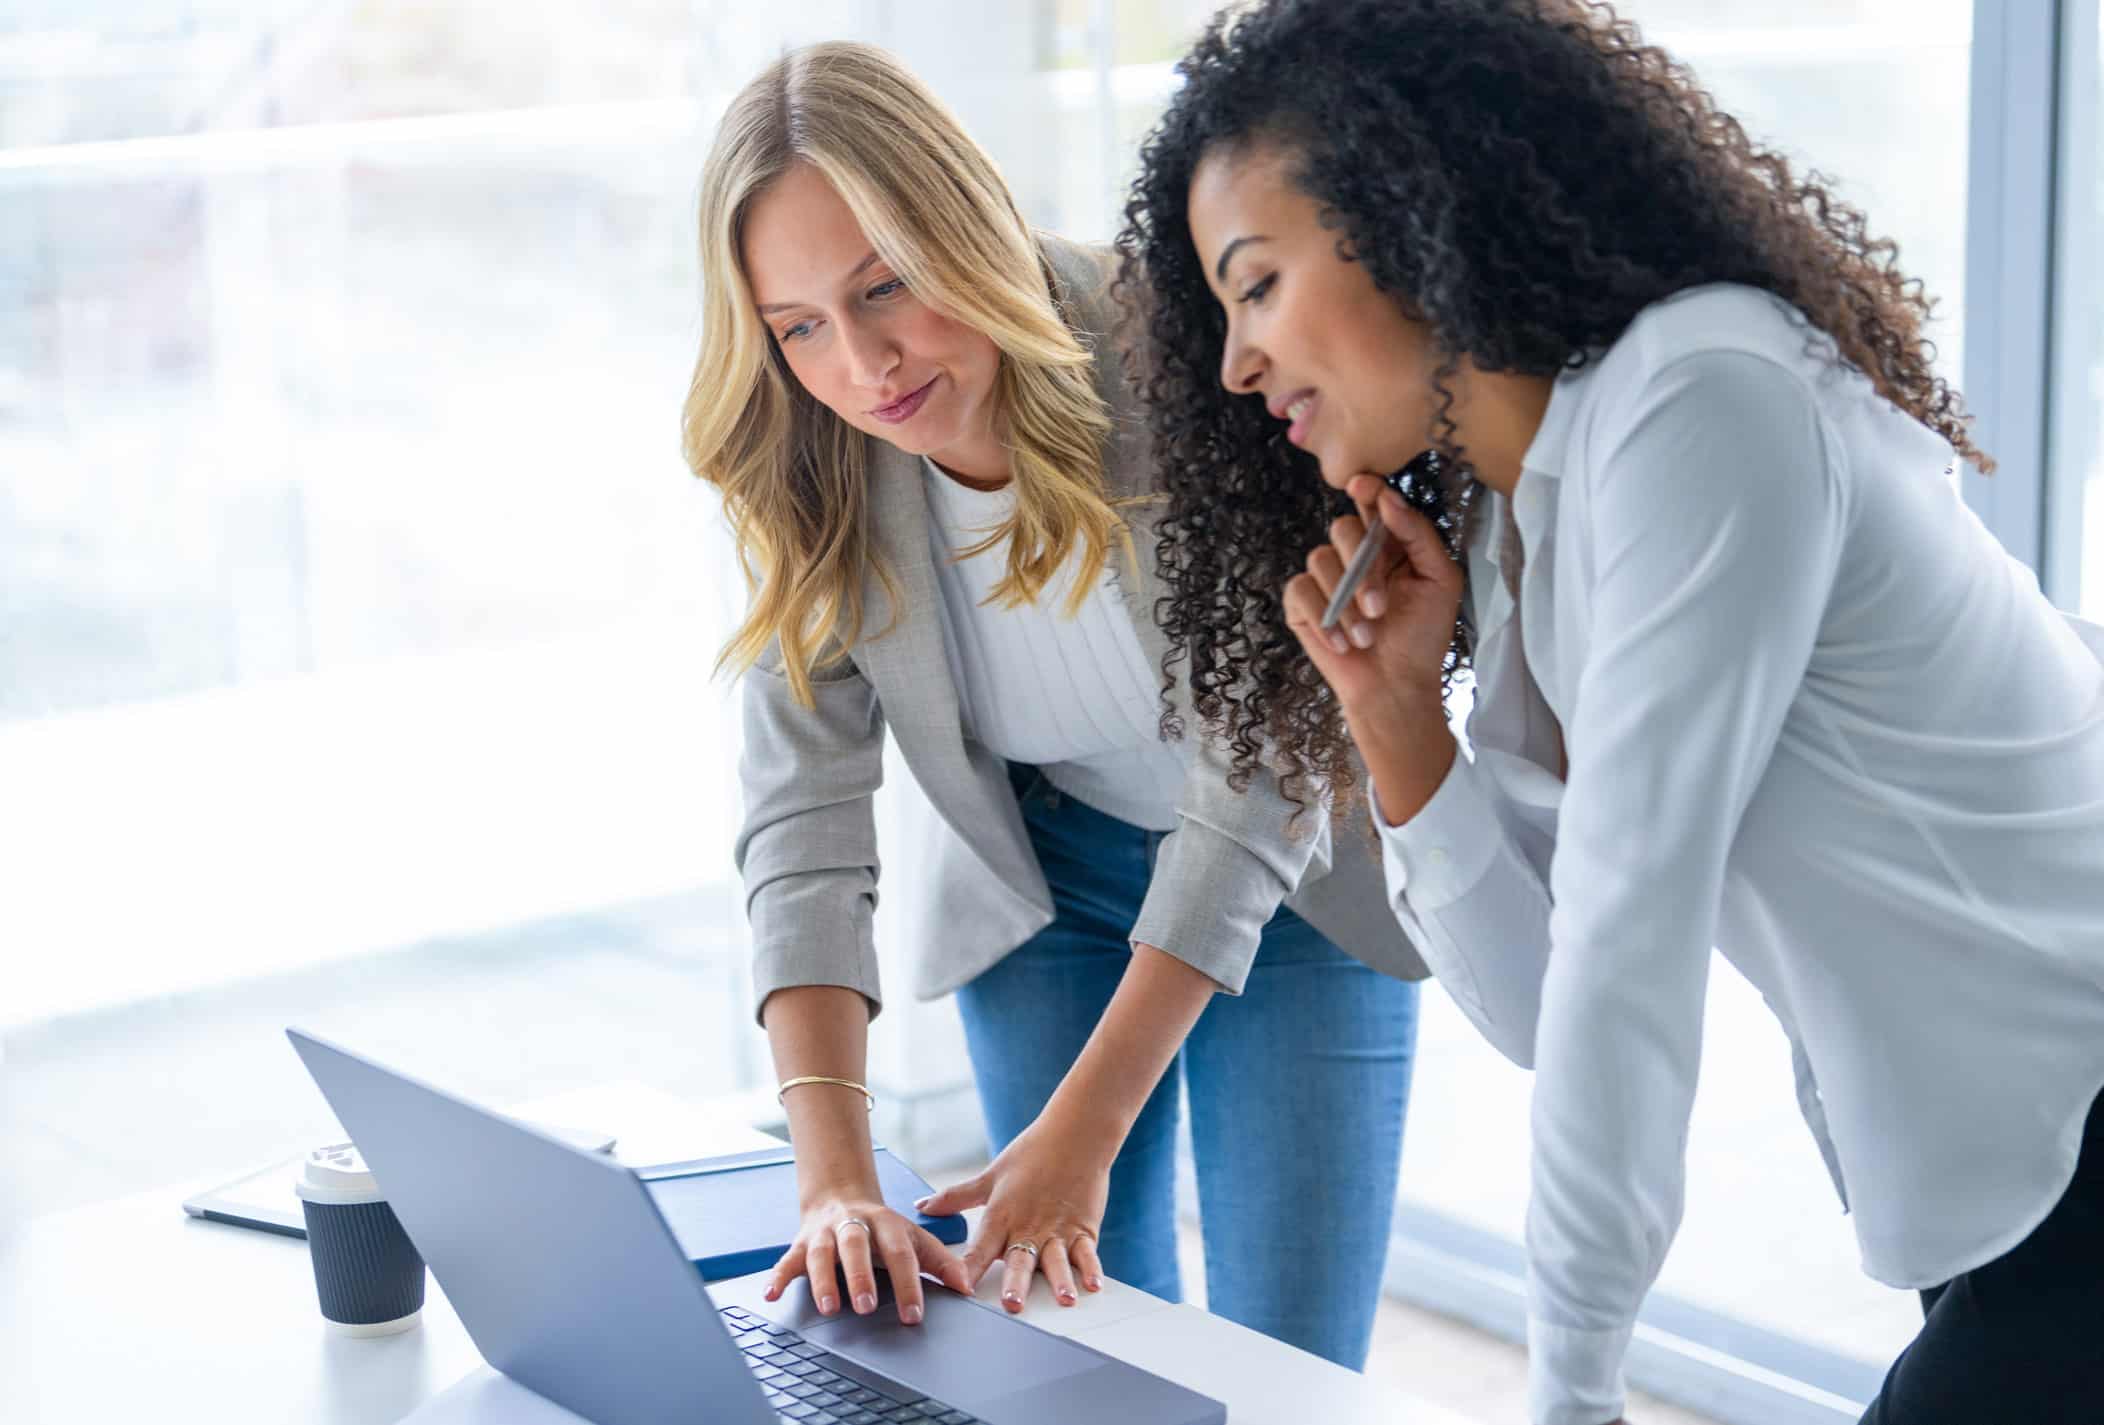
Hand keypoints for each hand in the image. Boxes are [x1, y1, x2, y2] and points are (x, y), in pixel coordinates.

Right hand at [763, 1191, 971, 1324]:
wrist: (840, 1193)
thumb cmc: (881, 1227)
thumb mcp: (913, 1237)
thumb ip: (939, 1261)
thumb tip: (968, 1286)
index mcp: (886, 1223)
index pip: (899, 1252)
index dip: (907, 1284)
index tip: (912, 1315)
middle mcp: (854, 1225)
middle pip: (856, 1246)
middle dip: (860, 1276)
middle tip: (866, 1306)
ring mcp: (824, 1233)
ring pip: (821, 1253)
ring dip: (823, 1279)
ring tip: (828, 1307)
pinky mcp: (799, 1243)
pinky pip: (786, 1259)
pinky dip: (777, 1275)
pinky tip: (771, 1294)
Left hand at [916, 1117, 1109, 1313]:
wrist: (1074, 1134)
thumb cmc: (1031, 1153)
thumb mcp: (990, 1176)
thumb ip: (955, 1197)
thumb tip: (921, 1206)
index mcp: (1002, 1216)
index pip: (981, 1248)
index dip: (969, 1269)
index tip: (959, 1288)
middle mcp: (1029, 1227)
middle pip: (1020, 1259)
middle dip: (1017, 1282)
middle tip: (1013, 1304)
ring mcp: (1058, 1230)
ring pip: (1057, 1260)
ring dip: (1060, 1280)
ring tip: (1063, 1299)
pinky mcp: (1083, 1229)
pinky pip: (1087, 1252)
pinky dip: (1091, 1268)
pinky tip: (1094, 1285)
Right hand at [1282, 474, 1465, 725]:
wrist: (1396, 687)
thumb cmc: (1422, 637)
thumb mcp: (1440, 580)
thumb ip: (1419, 533)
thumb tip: (1387, 499)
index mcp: (1390, 544)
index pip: (1372, 503)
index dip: (1365, 488)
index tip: (1362, 486)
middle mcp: (1354, 556)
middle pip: (1342, 527)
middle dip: (1362, 567)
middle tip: (1380, 607)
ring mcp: (1325, 579)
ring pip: (1320, 558)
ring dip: (1346, 601)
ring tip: (1367, 635)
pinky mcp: (1302, 605)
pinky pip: (1300, 590)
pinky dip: (1324, 618)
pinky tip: (1344, 643)